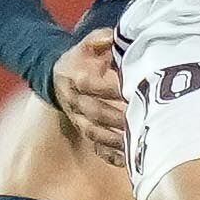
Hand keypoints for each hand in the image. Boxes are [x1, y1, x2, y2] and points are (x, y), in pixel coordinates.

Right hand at [49, 29, 128, 166]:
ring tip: (138, 143)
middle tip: (143, 120)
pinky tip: (128, 161)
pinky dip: (111, 156)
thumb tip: (115, 38)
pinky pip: (96, 148)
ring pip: (95, 133)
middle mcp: (75, 101)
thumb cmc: (82, 58)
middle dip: (118, 118)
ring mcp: (79, 119)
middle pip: (95, 112)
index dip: (112, 88)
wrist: (56, 75)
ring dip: (116, 140)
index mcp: (76, 77)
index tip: (134, 89)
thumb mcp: (89, 43)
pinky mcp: (85, 130)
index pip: (92, 84)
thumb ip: (102, 39)